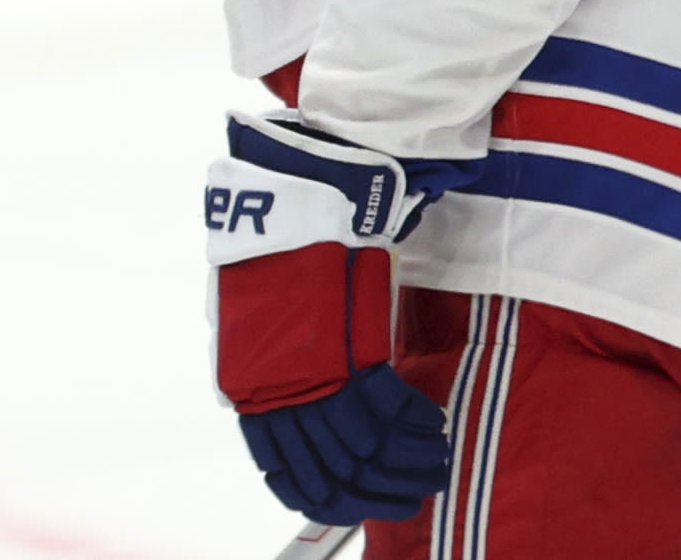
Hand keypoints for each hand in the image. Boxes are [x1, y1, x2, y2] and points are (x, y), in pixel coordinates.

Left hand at [207, 113, 453, 524]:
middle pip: (322, 467)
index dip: (313, 492)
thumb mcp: (261, 302)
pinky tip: (433, 433)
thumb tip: (290, 388)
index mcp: (248, 375)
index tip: (342, 502)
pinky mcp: (346, 345)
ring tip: (428, 470)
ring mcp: (308, 366)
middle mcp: (274, 380)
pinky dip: (413, 430)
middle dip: (366, 493)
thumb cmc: (280, 232)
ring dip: (399, 468)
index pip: (277, 463)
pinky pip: (384, 411)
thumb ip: (275, 350)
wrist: (294, 178)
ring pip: (356, 449)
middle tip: (403, 496)